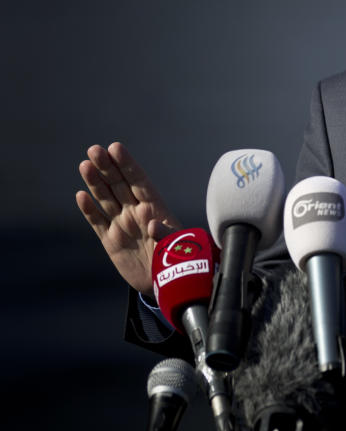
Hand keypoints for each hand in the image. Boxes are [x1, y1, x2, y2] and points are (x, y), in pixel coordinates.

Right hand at [76, 142, 180, 294]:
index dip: (127, 164)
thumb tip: (151, 224)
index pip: (139, 180)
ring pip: (106, 198)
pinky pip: (97, 222)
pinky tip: (81, 196)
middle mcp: (136, 211)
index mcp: (155, 207)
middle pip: (119, 184)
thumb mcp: (177, 245)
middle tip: (94, 149)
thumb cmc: (179, 259)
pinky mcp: (111, 240)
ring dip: (95, 182)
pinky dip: (89, 209)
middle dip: (108, 167)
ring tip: (85, 165)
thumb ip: (165, 234)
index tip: (116, 148)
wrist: (167, 282)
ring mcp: (122, 224)